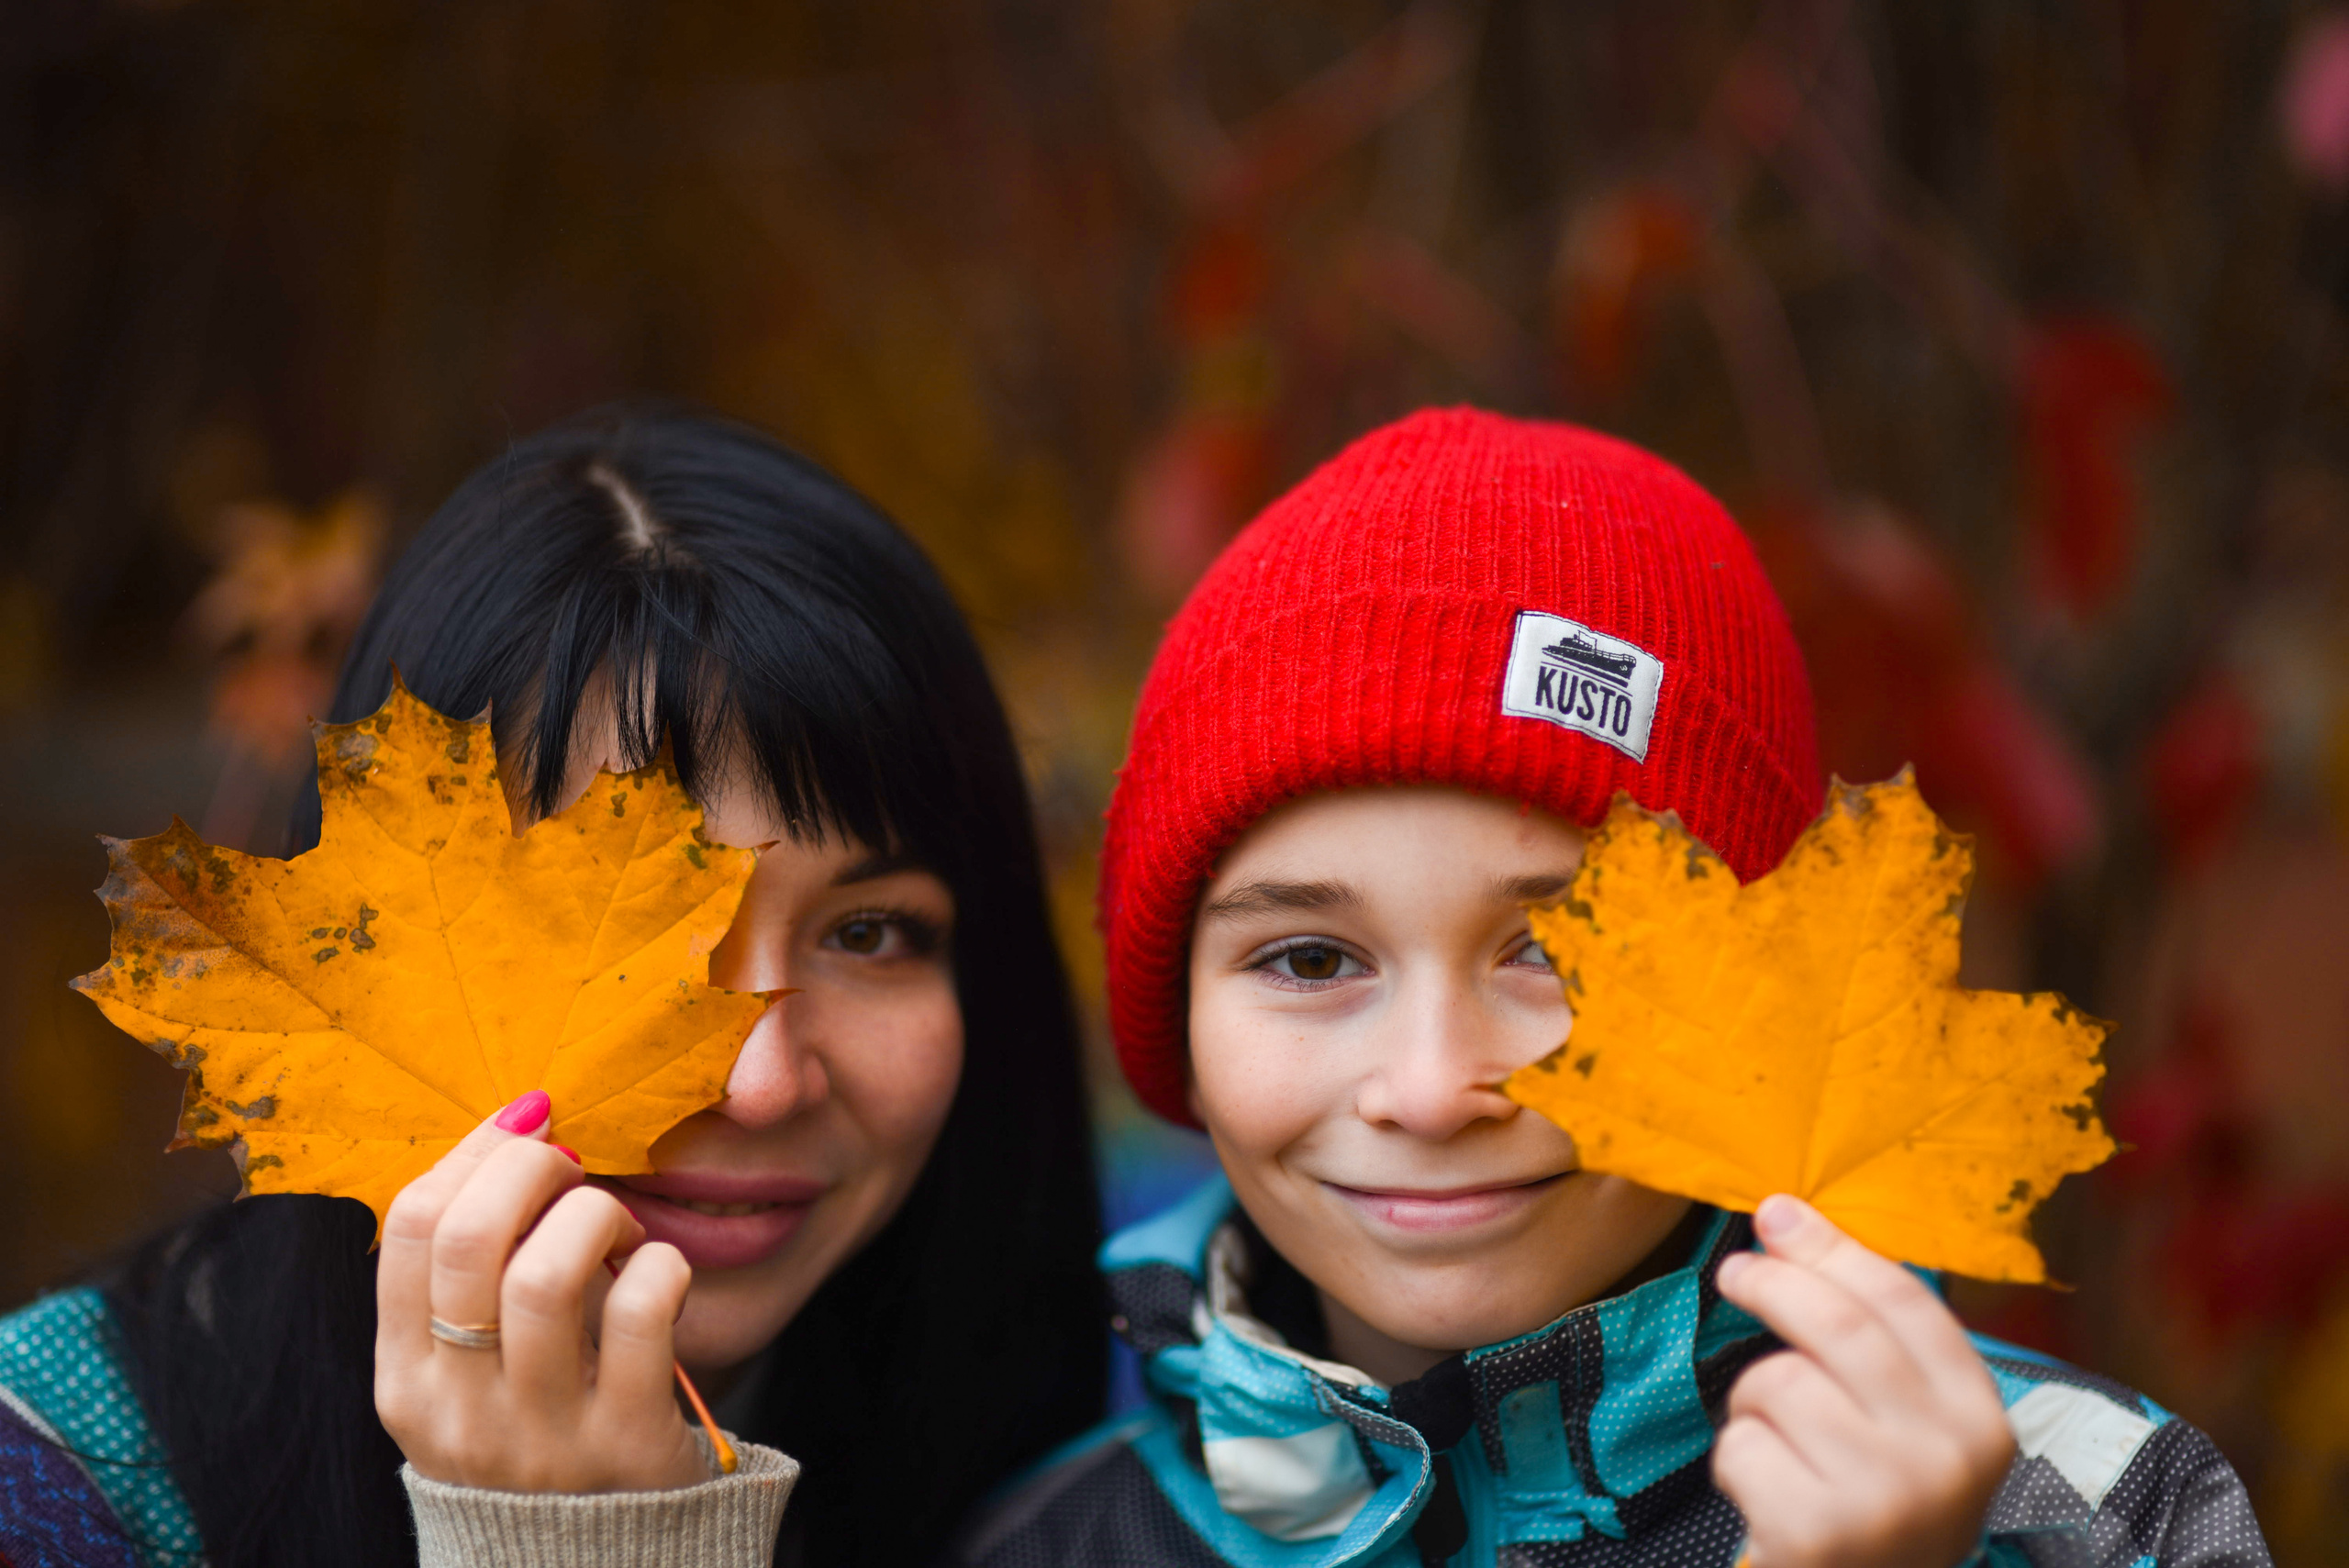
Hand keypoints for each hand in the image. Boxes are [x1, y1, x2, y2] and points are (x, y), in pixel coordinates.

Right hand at [375, 1092, 709, 1492]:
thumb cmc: (539, 1442)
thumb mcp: (470, 1380)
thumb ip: (470, 1282)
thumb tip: (514, 1129)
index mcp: (408, 1384)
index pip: (410, 1228)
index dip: (473, 1151)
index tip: (527, 1125)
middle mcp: (461, 1413)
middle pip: (471, 1238)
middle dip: (530, 1167)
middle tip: (575, 1168)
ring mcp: (543, 1435)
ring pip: (547, 1274)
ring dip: (596, 1216)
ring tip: (620, 1231)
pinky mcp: (629, 1446)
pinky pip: (641, 1315)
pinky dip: (660, 1266)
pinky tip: (663, 1272)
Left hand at [1712, 1195, 2012, 1567]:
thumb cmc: (1875, 1504)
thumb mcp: (1905, 1425)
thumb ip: (1867, 1334)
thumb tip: (1783, 1216)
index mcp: (1980, 1419)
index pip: (1902, 1302)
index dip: (1831, 1248)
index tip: (1778, 1214)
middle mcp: (1946, 1458)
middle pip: (1835, 1324)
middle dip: (1772, 1284)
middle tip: (1736, 1274)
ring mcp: (1885, 1498)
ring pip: (1777, 1383)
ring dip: (1754, 1403)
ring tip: (1779, 1444)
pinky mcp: (1817, 1532)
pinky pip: (1741, 1445)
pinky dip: (1736, 1462)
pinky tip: (1768, 1495)